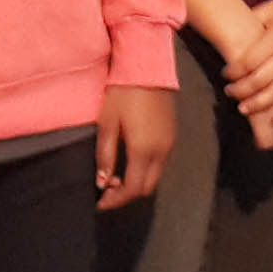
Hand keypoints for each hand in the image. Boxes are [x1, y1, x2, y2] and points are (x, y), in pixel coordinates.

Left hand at [97, 83, 175, 209]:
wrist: (148, 67)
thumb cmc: (123, 93)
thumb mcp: (107, 123)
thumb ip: (105, 155)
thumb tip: (102, 181)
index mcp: (144, 149)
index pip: (132, 188)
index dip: (115, 200)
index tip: (100, 203)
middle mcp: (161, 150)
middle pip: (147, 187)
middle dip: (126, 195)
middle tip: (107, 191)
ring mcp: (169, 142)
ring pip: (155, 176)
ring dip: (136, 182)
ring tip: (115, 176)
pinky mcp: (171, 134)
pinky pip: (160, 162)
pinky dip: (145, 170)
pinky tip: (130, 161)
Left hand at [219, 0, 272, 131]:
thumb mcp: (266, 10)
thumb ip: (248, 23)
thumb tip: (226, 32)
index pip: (249, 61)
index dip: (233, 71)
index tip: (225, 74)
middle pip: (260, 80)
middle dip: (240, 90)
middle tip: (229, 92)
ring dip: (258, 103)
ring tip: (243, 107)